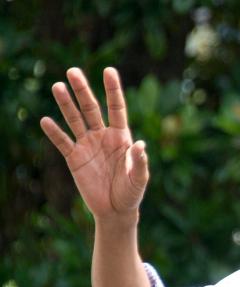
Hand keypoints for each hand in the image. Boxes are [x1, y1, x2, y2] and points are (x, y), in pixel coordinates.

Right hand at [40, 67, 148, 223]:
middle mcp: (103, 137)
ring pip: (75, 120)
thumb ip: (139, 162)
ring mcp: (87, 146)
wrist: (115, 210)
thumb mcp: (139, 179)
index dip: (113, 90)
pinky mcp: (74, 158)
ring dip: (66, 105)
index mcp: (121, 137)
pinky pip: (62, 142)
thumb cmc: (131, 193)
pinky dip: (54, 132)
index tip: (109, 70)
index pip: (116, 108)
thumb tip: (140, 145)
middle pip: (91, 109)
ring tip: (57, 86)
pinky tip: (46, 120)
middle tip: (73, 71)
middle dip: (83, 90)